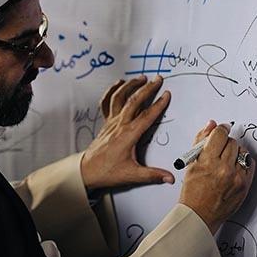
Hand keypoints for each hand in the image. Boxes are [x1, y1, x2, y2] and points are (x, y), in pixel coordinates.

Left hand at [80, 75, 174, 190]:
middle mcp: (119, 125)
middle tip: (158, 79)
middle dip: (147, 88)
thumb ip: (152, 175)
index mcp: (128, 135)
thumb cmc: (107, 171)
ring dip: (130, 85)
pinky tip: (118, 83)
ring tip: (141, 78)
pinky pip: (107, 103)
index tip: (167, 95)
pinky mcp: (105, 123)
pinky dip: (112, 91)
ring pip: (119, 98)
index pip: (147, 116)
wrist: (86, 171)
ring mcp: (111, 122)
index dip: (158, 104)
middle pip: (134, 101)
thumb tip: (170, 178)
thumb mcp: (132, 174)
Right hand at [179, 120, 255, 234]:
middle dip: (225, 143)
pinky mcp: (245, 185)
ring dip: (234, 152)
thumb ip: (201, 142)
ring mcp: (236, 177)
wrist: (199, 215)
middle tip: (218, 150)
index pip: (219, 134)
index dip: (220, 129)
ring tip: (225, 161)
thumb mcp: (191, 164)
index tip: (221, 129)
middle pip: (231, 142)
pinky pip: (249, 163)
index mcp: (208, 162)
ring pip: (241, 151)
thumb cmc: (192, 192)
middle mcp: (224, 168)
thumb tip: (212, 125)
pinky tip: (234, 167)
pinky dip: (243, 162)